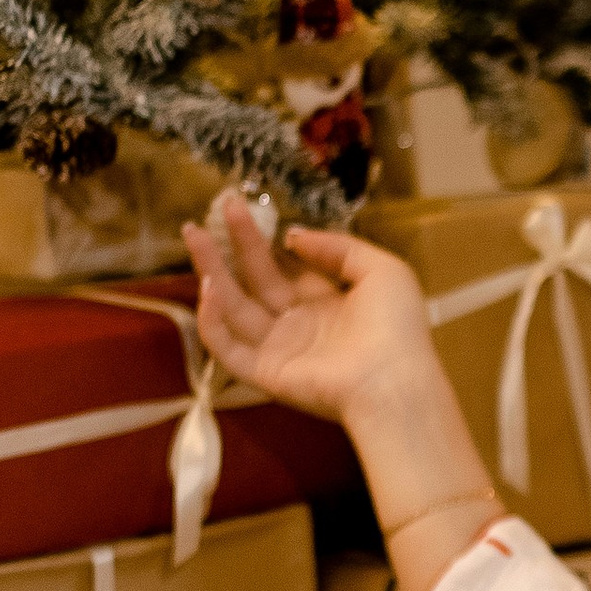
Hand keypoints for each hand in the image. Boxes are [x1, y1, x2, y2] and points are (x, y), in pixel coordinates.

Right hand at [183, 190, 437, 426]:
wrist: (393, 381)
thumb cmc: (396, 327)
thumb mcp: (381, 269)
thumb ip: (338, 246)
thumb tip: (293, 235)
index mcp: (328, 302)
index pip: (285, 268)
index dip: (264, 240)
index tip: (242, 208)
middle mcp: (299, 324)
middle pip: (255, 280)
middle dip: (232, 246)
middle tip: (212, 213)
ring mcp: (279, 349)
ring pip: (233, 307)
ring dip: (212, 271)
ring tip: (194, 235)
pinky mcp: (264, 373)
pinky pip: (227, 348)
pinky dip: (212, 320)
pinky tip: (208, 287)